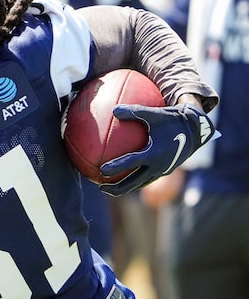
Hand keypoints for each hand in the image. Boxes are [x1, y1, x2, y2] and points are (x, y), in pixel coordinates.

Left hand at [99, 103, 214, 195]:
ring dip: (125, 188)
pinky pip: (146, 179)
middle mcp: (158, 165)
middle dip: (117, 188)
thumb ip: (134, 112)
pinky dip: (134, 182)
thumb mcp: (154, 114)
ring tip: (108, 189)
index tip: (102, 171)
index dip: (117, 167)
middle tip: (101, 188)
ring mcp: (162, 170)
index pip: (132, 162)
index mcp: (154, 153)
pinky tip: (123, 178)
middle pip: (134, 182)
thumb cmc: (172, 119)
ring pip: (140, 183)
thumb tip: (114, 109)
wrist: (196, 130)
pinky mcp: (165, 171)